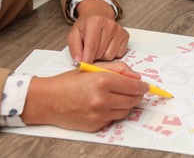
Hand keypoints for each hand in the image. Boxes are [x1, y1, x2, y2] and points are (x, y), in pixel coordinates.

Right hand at [21, 61, 147, 131]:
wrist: (47, 100)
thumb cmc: (67, 82)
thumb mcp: (92, 68)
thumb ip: (117, 69)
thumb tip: (136, 76)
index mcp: (102, 81)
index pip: (133, 85)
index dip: (143, 86)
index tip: (146, 86)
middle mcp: (102, 99)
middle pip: (133, 100)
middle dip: (138, 95)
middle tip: (136, 91)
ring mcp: (99, 114)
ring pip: (126, 111)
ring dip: (127, 104)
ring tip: (119, 97)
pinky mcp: (96, 125)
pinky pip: (114, 119)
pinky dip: (114, 112)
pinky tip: (106, 105)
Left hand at [67, 0, 128, 62]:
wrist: (98, 15)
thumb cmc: (86, 26)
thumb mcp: (74, 34)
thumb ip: (74, 48)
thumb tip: (79, 61)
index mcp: (95, 22)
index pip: (91, 46)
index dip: (87, 58)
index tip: (84, 65)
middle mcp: (109, 24)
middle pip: (100, 53)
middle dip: (93, 56)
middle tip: (90, 50)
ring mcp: (119, 30)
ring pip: (110, 56)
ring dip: (103, 56)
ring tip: (99, 47)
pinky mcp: (125, 35)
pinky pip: (118, 54)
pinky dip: (112, 54)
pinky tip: (107, 46)